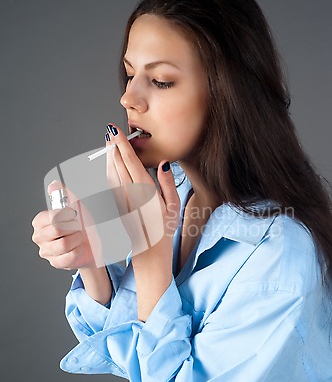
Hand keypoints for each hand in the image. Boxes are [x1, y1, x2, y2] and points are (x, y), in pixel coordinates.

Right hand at [31, 180, 103, 269]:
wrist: (91, 245)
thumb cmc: (81, 225)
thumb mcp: (75, 206)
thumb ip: (64, 194)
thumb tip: (54, 184)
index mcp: (40, 221)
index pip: (52, 216)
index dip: (67, 215)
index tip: (74, 214)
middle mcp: (39, 236)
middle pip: (57, 229)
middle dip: (73, 227)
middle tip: (78, 227)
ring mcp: (46, 251)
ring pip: (64, 244)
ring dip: (77, 239)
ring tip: (78, 237)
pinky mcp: (55, 263)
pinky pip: (70, 256)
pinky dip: (78, 251)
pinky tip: (78, 248)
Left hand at [105, 125, 179, 261]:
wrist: (149, 251)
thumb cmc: (164, 229)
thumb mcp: (174, 207)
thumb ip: (167, 183)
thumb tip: (164, 163)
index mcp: (145, 191)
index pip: (130, 162)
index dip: (122, 145)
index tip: (116, 132)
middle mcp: (130, 194)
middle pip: (118, 164)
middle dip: (113, 146)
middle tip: (109, 130)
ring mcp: (121, 200)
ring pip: (111, 172)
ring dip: (109, 155)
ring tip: (107, 141)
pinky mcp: (117, 205)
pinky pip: (110, 182)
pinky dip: (108, 169)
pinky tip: (108, 162)